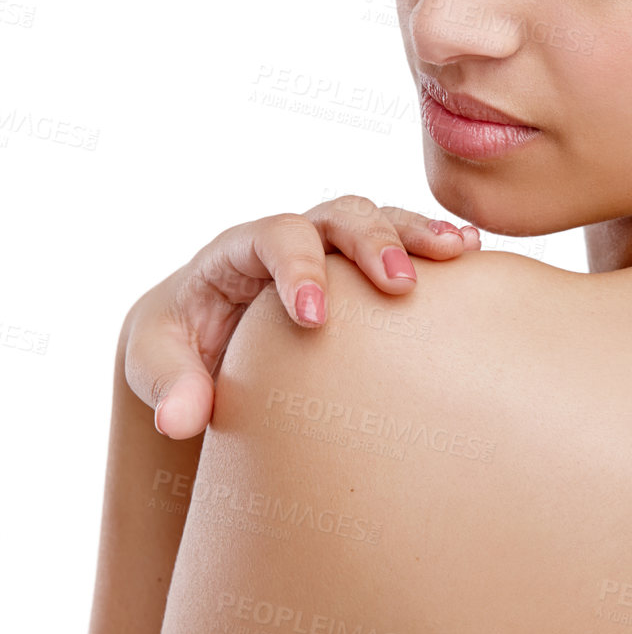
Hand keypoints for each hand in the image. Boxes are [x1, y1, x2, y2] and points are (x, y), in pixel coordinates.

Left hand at [121, 196, 480, 439]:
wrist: (199, 345)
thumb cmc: (176, 349)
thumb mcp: (151, 363)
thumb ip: (164, 384)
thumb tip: (182, 418)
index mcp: (238, 251)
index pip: (274, 238)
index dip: (297, 269)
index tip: (313, 318)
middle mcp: (294, 238)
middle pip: (339, 215)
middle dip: (372, 243)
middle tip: (399, 286)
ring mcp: (334, 252)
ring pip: (381, 220)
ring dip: (419, 235)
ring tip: (462, 252)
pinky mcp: (365, 276)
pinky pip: (406, 246)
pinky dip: (439, 245)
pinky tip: (477, 256)